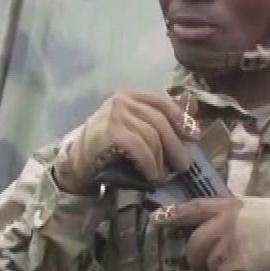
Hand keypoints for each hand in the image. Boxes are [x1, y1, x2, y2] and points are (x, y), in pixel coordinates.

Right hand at [53, 91, 198, 192]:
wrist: (76, 162)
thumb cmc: (107, 146)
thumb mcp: (130, 125)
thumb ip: (152, 121)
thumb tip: (188, 130)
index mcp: (130, 95)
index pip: (162, 102)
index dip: (181, 119)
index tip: (194, 136)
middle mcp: (123, 100)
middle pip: (160, 121)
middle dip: (176, 145)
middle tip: (184, 165)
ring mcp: (116, 114)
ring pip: (153, 136)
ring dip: (162, 160)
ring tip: (165, 175)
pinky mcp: (112, 132)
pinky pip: (142, 148)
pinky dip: (150, 164)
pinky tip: (152, 175)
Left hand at [155, 197, 269, 270]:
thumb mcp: (263, 206)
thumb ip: (245, 214)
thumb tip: (244, 220)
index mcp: (229, 205)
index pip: (194, 207)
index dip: (173, 213)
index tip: (156, 217)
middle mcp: (223, 223)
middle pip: (195, 242)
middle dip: (195, 256)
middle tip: (202, 264)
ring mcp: (228, 244)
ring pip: (207, 263)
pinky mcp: (236, 264)